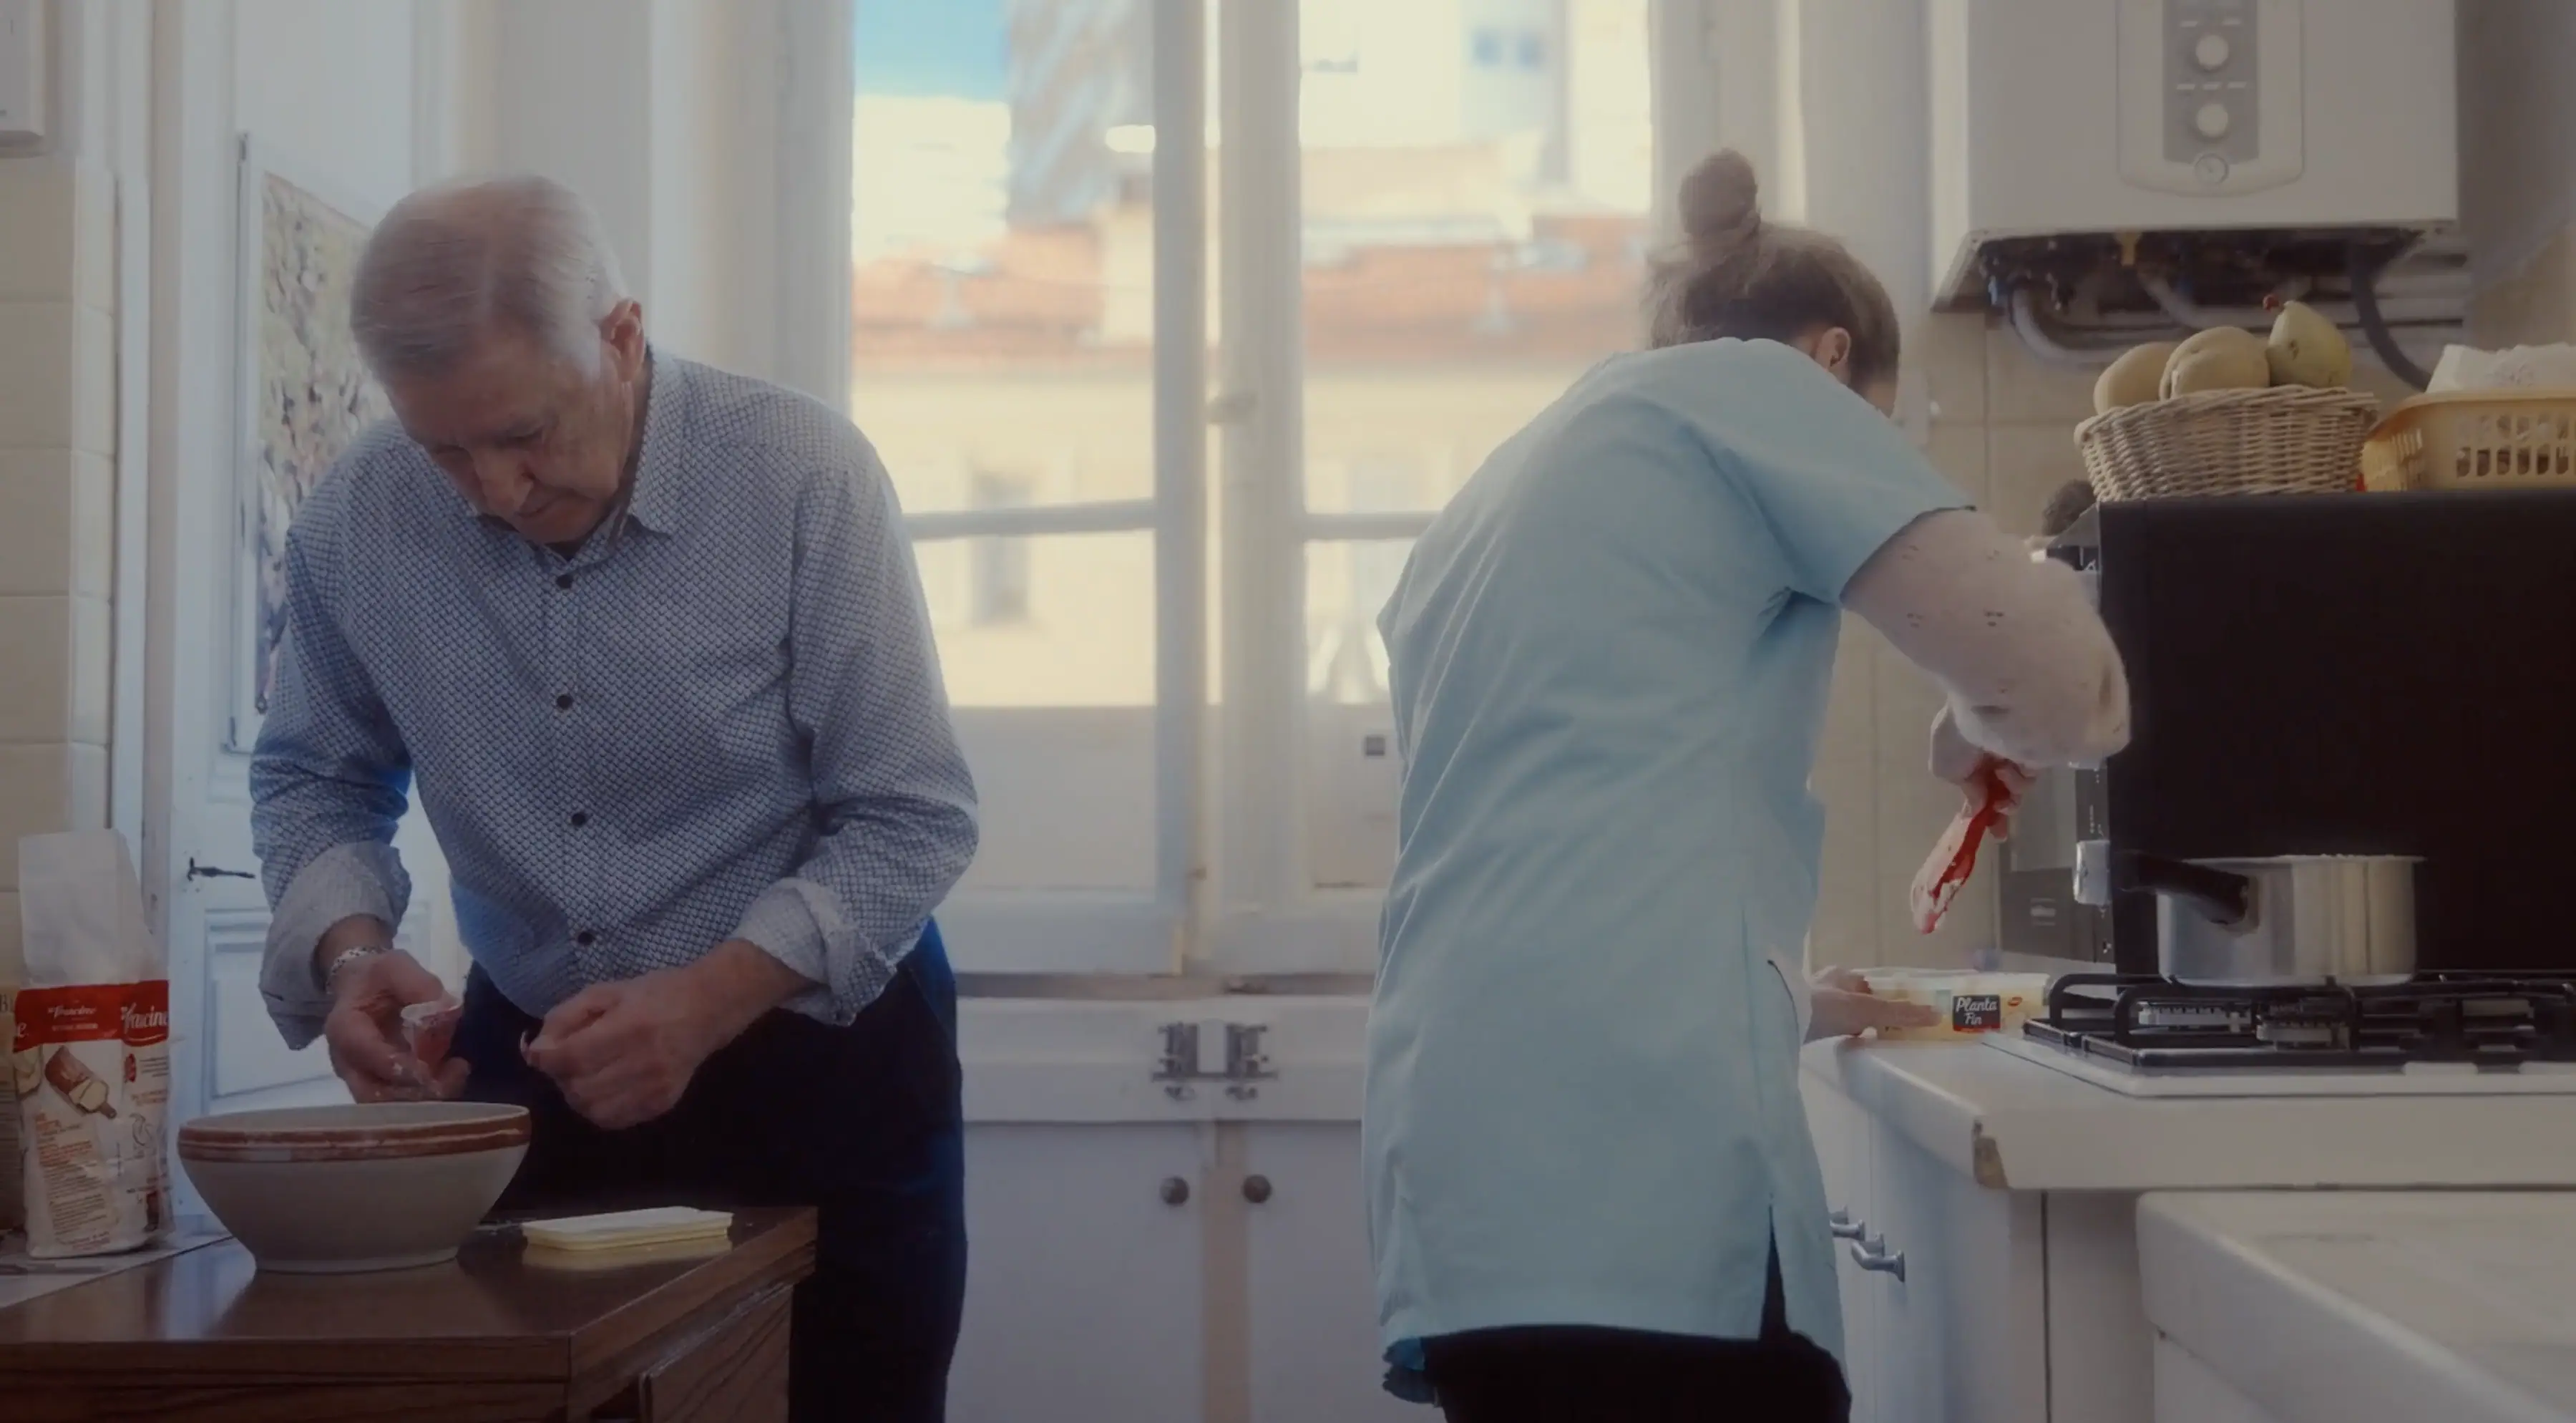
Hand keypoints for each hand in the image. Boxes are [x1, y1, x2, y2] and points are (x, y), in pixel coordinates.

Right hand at [323, 948, 466, 1102]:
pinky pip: (400, 1102)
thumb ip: (418, 984)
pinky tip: (453, 1075)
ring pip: (387, 1105)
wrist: (363, 987)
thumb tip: (447, 1010)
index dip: (396, 1064)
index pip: (363, 1053)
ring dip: (425, 1097)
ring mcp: (362, 1077)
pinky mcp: (380, 1085)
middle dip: (414, 1092)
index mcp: (344, 1027)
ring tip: (458, 1073)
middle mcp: (347, 1061)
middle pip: (372, 1093)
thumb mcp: (396, 966)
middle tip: (452, 1076)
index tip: (429, 1068)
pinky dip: (427, 1095)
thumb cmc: (377, 977)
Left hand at [523, 941, 806, 1129]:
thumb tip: (535, 1051)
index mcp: (630, 1027)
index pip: (571, 1058)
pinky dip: (598, 1107)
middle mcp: (644, 1063)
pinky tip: (604, 1087)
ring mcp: (655, 1089)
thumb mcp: (606, 991)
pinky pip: (612, 1120)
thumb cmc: (655, 993)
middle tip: (569, 1059)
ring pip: (592, 1110)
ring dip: (578, 1094)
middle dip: (562, 1075)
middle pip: (578, 1088)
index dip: (545, 1058)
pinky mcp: (661, 1105)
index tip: (541, 1050)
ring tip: (586, 1074)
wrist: (709, 1010)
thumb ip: (565, 1017)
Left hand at [1805, 966, 1939, 1040]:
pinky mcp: (1800, 1019)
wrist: (1779, 1018)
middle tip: (1887, 1031)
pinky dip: (1837, 1032)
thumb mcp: (1867, 1009)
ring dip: (1853, 1023)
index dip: (1886, 996)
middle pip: (1855, 998)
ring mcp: (1811, 1001)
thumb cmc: (1825, 1007)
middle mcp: (1826, 984)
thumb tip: (1937, 1015)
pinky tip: (1843, 1043)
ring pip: (1840, 1012)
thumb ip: (1899, 1013)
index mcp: (1842, 974)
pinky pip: (1826, 1025)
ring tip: (1868, 1039)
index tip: (1900, 1013)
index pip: (1871, 984)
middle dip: (1869, 1011)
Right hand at [1927, 708, 2035, 835]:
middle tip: (2001, 831)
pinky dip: (2019, 778)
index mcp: (1970, 756)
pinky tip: (2009, 765)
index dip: (1982, 810)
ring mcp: (2016, 753)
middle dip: (2001, 811)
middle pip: (2002, 791)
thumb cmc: (1956, 739)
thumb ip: (1965, 792)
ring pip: (2018, 789)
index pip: (1979, 788)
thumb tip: (1979, 806)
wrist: (1983, 711)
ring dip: (2008, 791)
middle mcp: (1994, 755)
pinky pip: (2030, 778)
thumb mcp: (1945, 770)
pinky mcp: (2037, 752)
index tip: (1989, 833)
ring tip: (2000, 775)